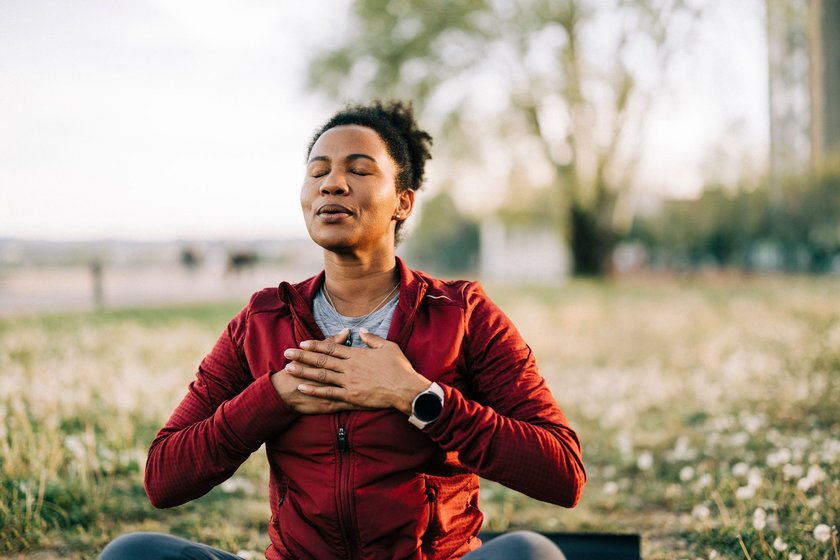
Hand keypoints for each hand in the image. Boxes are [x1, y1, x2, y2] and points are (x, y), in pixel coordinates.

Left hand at [283, 328, 430, 414]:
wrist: (406, 388)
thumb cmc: (399, 367)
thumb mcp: (388, 347)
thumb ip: (372, 339)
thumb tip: (361, 331)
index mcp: (357, 354)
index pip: (332, 347)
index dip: (316, 345)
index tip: (303, 343)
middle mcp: (349, 367)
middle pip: (322, 359)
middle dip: (303, 356)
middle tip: (287, 353)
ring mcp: (348, 382)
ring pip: (321, 375)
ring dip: (304, 371)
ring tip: (289, 368)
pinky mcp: (351, 396)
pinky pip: (329, 393)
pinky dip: (314, 390)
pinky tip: (302, 388)